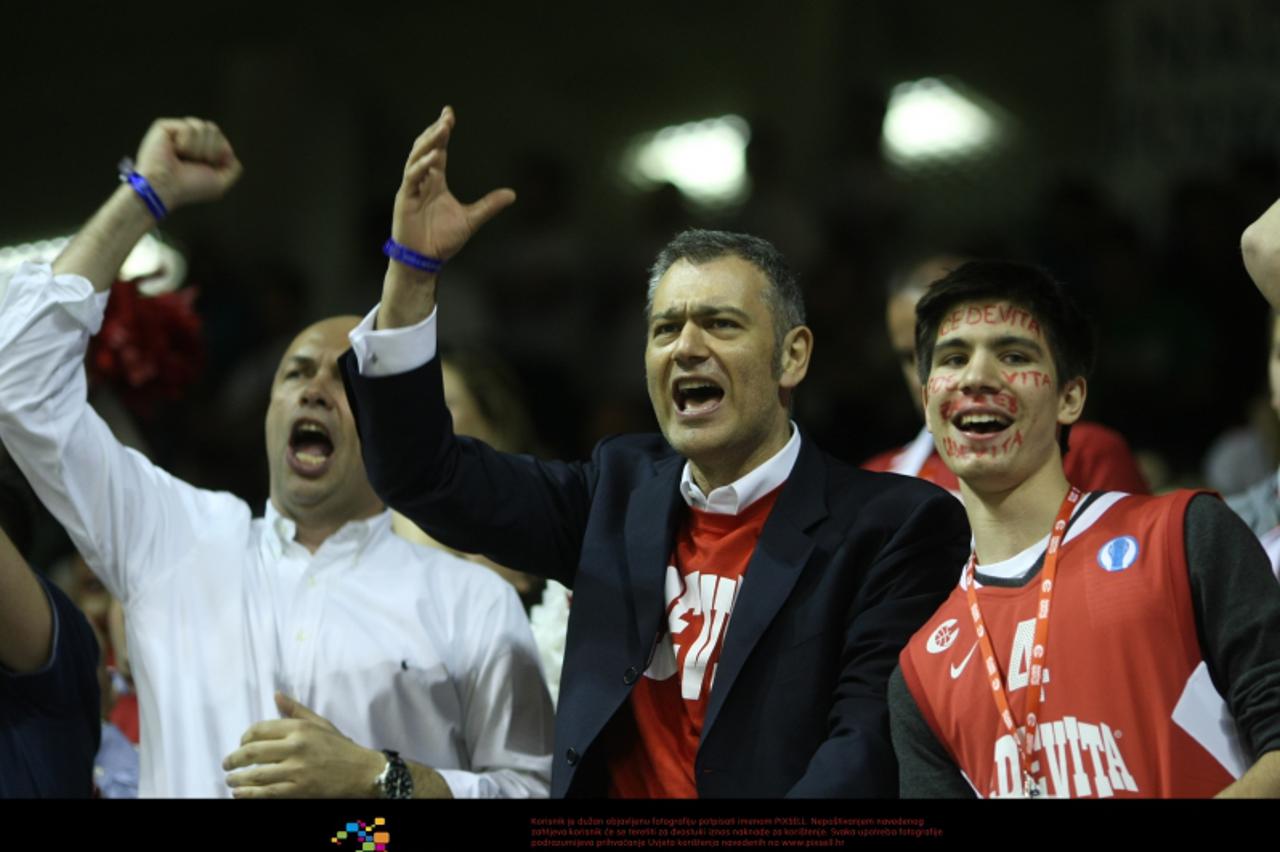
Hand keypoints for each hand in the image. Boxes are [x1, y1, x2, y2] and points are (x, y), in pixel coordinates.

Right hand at [133, 117, 242, 211]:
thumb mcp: (220, 183)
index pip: (218, 136)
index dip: (219, 152)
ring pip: (203, 127)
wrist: (166, 188)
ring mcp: (175, 131)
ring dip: (198, 149)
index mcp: (199, 148)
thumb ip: (233, 167)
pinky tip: (174, 151)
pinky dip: (186, 144)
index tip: (206, 166)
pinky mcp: (163, 126)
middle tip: (193, 163)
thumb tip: (228, 149)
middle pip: (213, 129)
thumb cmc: (189, 188)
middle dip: (210, 150)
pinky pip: (189, 128)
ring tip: (183, 158)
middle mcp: (187, 138)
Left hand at [222, 692, 383, 797]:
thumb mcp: (320, 723)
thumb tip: (276, 695)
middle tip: (226, 765)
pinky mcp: (299, 790)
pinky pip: (267, 792)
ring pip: (255, 774)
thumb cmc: (340, 747)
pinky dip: (249, 795)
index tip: (239, 745)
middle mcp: (295, 747)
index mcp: (299, 728)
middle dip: (233, 760)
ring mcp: (296, 770)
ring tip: (230, 781)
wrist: (361, 771)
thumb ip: (295, 710)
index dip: (243, 738)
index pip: (258, 730)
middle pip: (251, 752)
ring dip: (237, 779)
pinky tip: (240, 795)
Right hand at [392, 106, 514, 261]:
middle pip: (426, 149)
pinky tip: (432, 159)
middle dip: (435, 132)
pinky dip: (421, 167)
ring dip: (428, 145)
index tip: (449, 114)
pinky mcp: (404, 200)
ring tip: (441, 131)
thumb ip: (489, 205)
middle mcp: (422, 181)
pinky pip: (411, 179)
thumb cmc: (442, 240)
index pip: (438, 150)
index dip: (443, 132)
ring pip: (416, 159)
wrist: (425, 260)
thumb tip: (513, 194)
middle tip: (447, 117)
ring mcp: (411, 189)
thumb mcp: (471, 219)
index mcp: (435, 181)